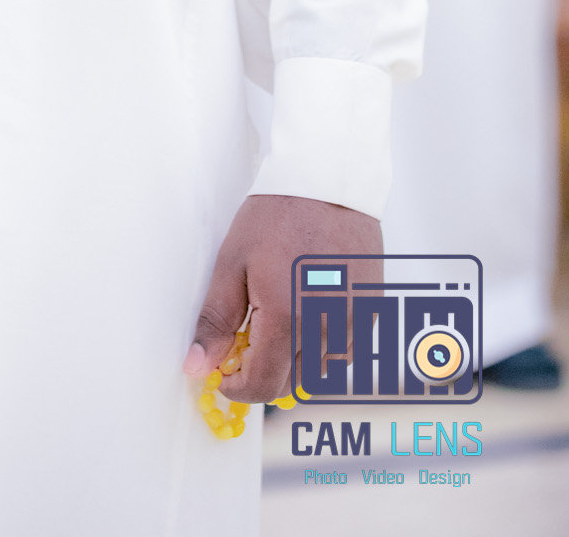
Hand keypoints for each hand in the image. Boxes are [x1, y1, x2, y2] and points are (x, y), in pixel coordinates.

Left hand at [183, 194, 381, 402]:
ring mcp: (353, 323)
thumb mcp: (233, 263)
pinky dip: (321, 339)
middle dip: (263, 369)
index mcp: (288, 320)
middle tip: (247, 334)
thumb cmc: (278, 214)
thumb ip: (216, 321)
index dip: (238, 387)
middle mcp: (326, 330)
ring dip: (293, 355)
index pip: (263, 386)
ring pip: (317, 368)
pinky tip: (309, 301)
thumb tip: (197, 365)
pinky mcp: (371, 313)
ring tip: (281, 307)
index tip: (223, 373)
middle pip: (290, 383)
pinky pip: (342, 348)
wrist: (327, 181)